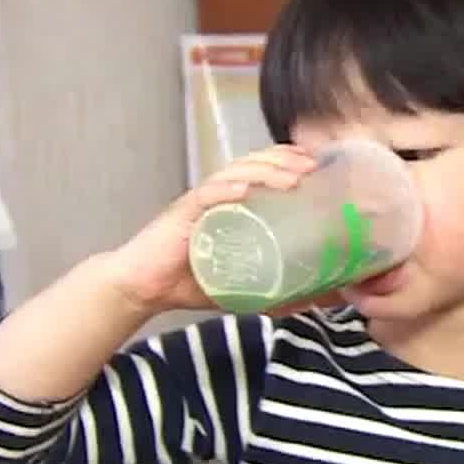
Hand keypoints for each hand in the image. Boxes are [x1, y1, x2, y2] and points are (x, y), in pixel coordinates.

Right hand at [101, 145, 316, 314]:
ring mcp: (199, 202)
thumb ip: (274, 293)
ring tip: (292, 178)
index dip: (290, 163)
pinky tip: (245, 190)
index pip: (263, 171)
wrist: (144, 290)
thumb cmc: (190, 282)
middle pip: (254, 164)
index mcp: (231, 203)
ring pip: (235, 174)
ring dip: (265, 172)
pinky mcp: (181, 215)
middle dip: (286, 161)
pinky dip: (226, 191)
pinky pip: (206, 196)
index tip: (319, 166)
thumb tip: (311, 301)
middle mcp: (217, 195)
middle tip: (314, 168)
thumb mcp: (241, 288)